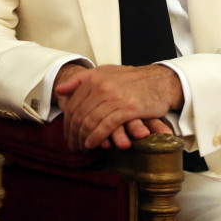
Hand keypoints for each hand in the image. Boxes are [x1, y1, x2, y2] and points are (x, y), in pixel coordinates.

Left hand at [53, 64, 182, 150]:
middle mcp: (101, 86)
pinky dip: (96, 138)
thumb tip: (59, 90)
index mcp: (93, 78)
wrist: (160, 81)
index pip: (73, 104)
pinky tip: (92, 145)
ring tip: (80, 148)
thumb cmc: (132, 79)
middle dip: (73, 133)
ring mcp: (114, 97)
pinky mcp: (127, 109)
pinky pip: (106, 126)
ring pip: (90, 122)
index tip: (67, 134)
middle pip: (79, 114)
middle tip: (71, 145)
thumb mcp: (105, 72)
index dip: (67, 122)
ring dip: (83, 138)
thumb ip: (80, 80)